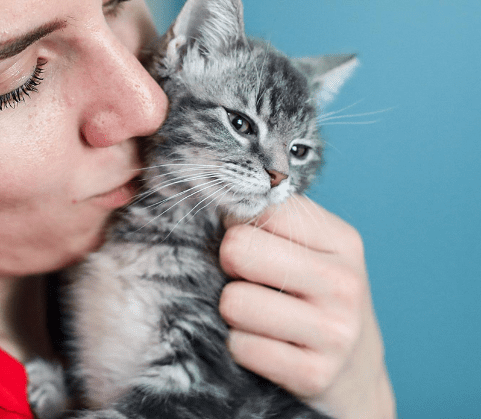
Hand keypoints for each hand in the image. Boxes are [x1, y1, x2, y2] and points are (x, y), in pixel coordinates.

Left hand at [218, 195, 395, 418]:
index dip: (238, 223)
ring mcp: (334, 332)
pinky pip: (240, 346)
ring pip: (234, 301)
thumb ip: (272, 219)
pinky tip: (266, 346)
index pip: (261, 207)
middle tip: (247, 279)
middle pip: (238, 248)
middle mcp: (343, 283)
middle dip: (229, 264)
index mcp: (342, 241)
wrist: (357, 375)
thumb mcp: (314, 251)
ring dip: (233, 311)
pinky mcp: (315, 375)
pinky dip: (240, 346)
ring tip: (259, 316)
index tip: (249, 241)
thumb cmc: (318, 298)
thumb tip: (217, 198)